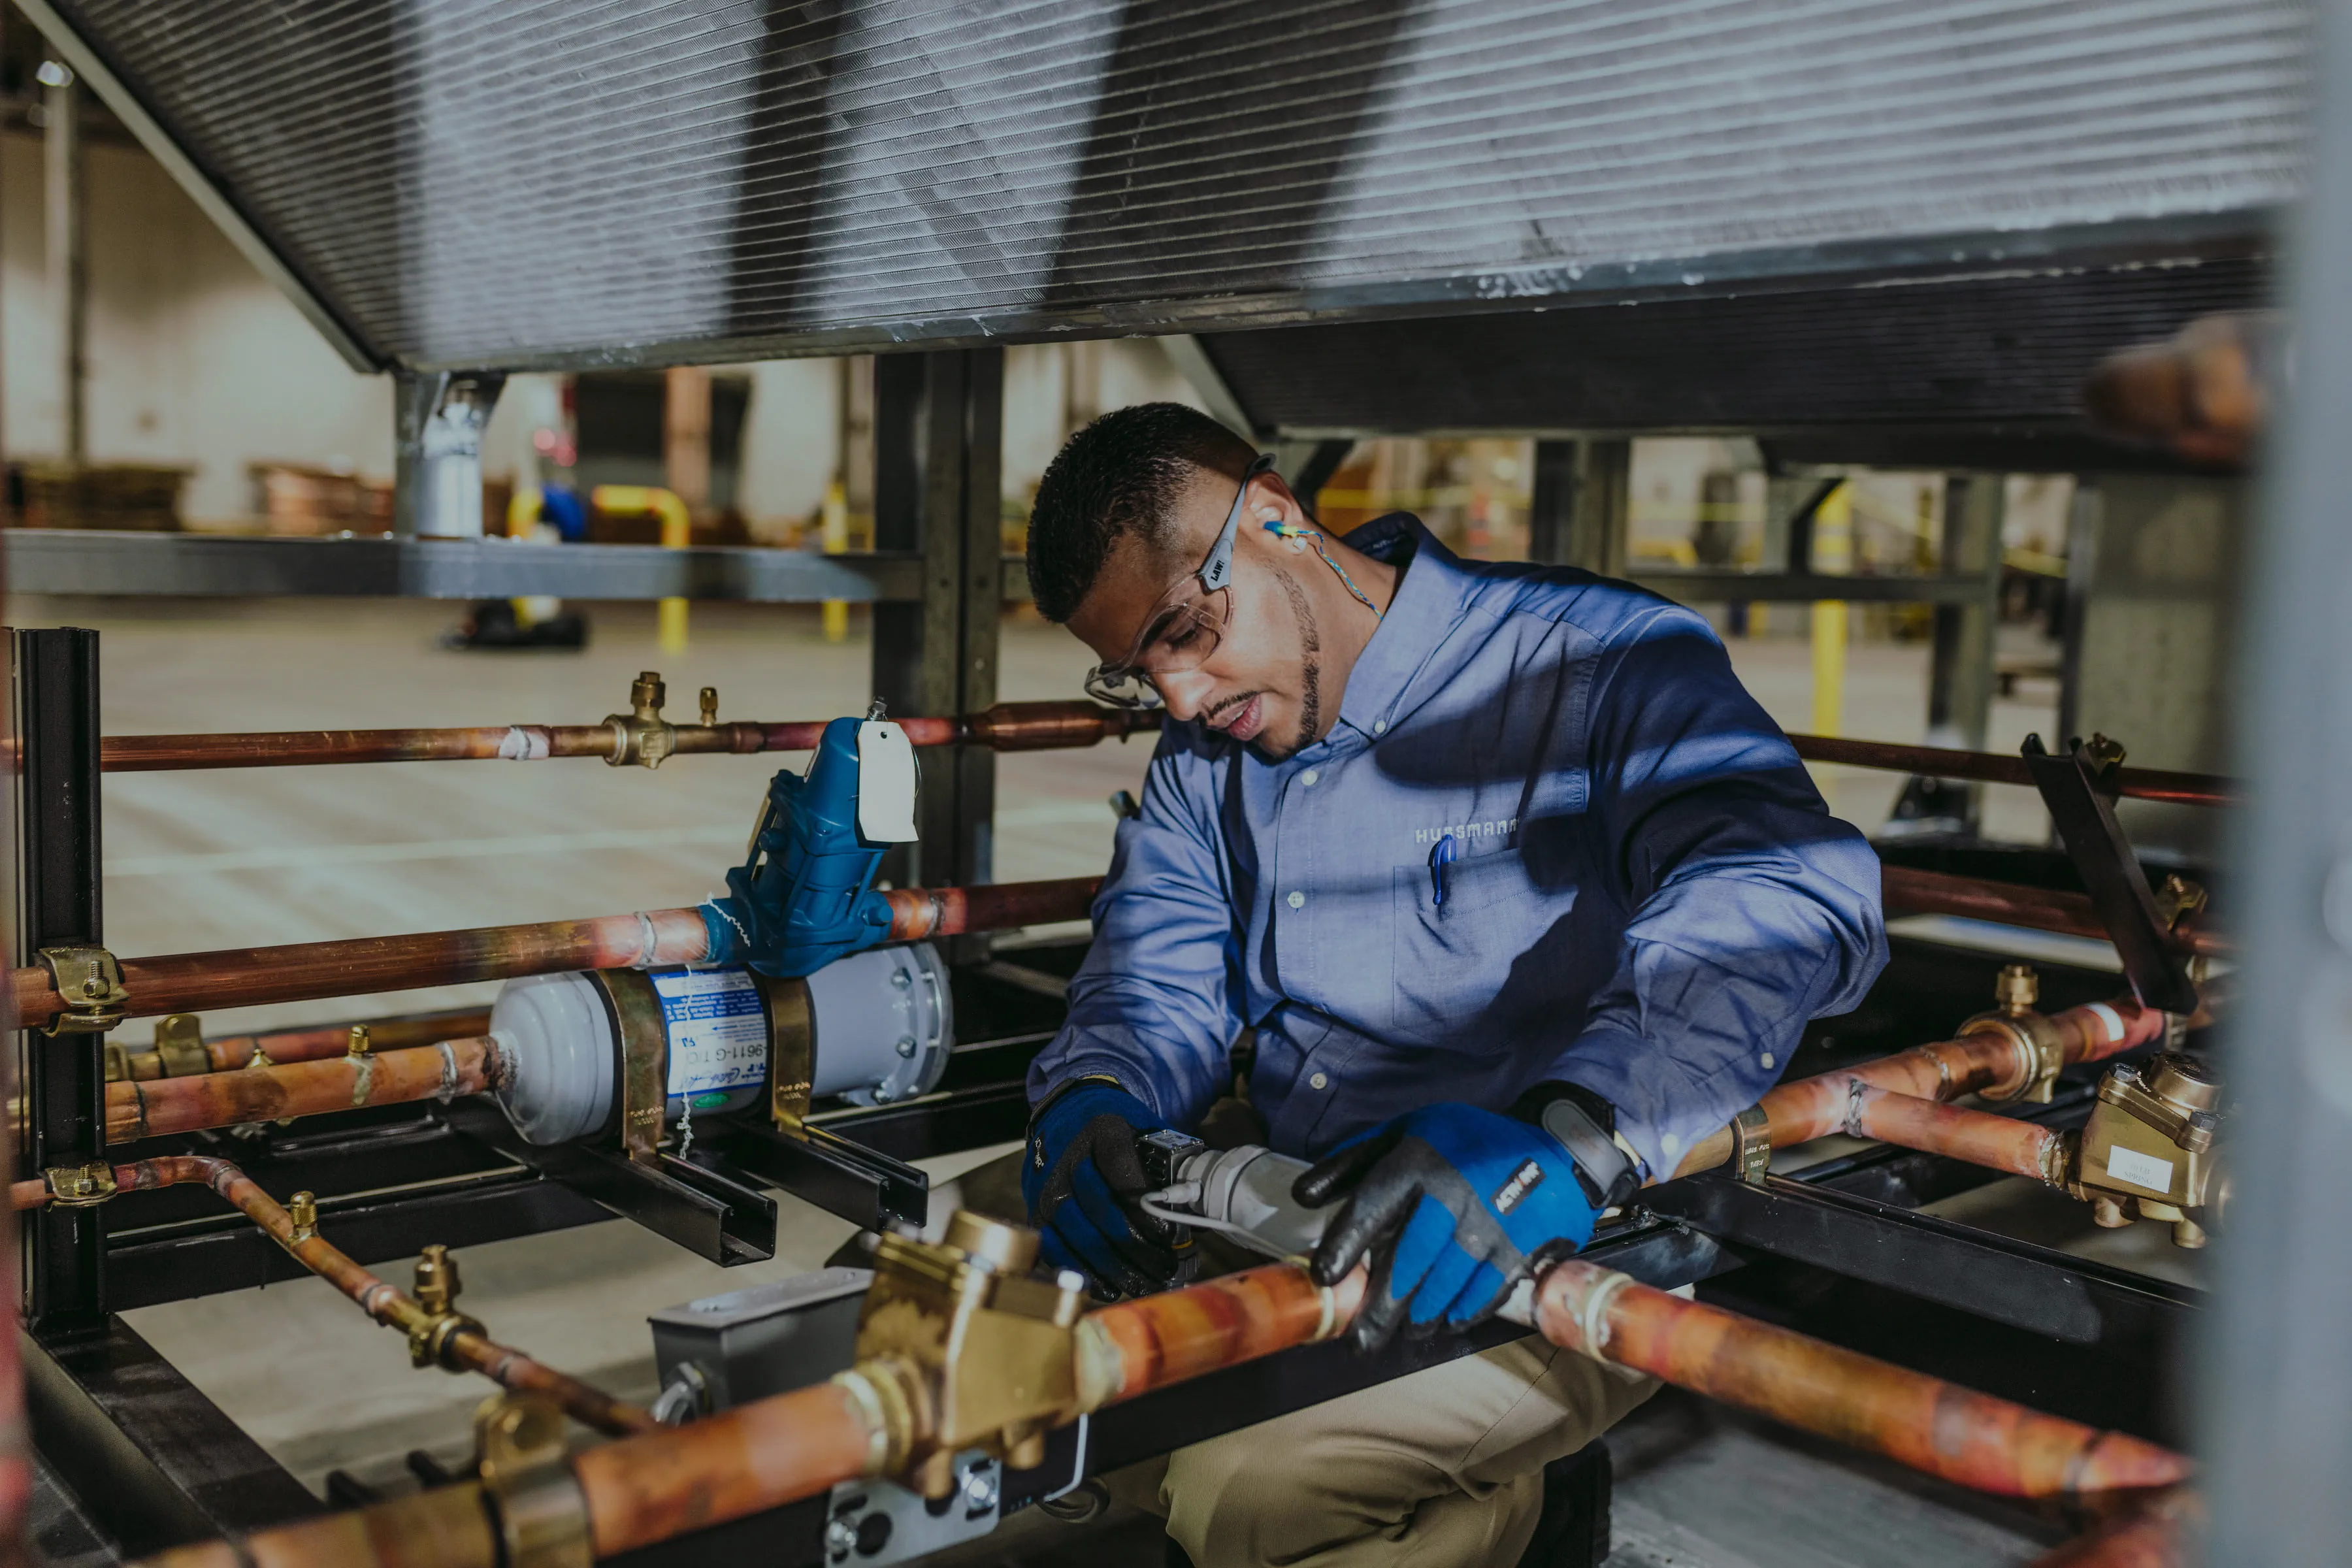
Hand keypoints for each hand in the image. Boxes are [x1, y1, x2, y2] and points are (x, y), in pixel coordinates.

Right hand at [1022, 1081, 1186, 1298]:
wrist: (1067, 1118)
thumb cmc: (1119, 1134)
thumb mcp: (1145, 1133)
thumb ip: (1167, 1167)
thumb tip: (1194, 1212)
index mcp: (1102, 1128)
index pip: (1120, 1166)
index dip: (1144, 1205)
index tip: (1169, 1235)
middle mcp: (1068, 1156)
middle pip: (1100, 1208)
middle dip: (1136, 1245)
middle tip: (1165, 1267)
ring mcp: (1047, 1186)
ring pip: (1078, 1234)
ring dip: (1115, 1266)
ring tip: (1146, 1283)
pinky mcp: (1036, 1211)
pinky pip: (1056, 1249)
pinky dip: (1085, 1272)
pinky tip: (1111, 1287)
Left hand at [1295, 1102, 1596, 1351]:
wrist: (1551, 1146)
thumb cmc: (1463, 1143)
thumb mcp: (1406, 1132)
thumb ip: (1352, 1162)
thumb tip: (1302, 1195)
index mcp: (1417, 1159)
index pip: (1373, 1205)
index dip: (1346, 1243)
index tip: (1324, 1277)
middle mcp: (1452, 1192)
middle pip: (1409, 1260)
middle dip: (1381, 1307)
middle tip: (1361, 1341)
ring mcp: (1490, 1222)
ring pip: (1446, 1284)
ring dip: (1421, 1316)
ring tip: (1405, 1333)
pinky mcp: (1521, 1246)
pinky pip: (1486, 1291)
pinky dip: (1465, 1312)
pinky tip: (1449, 1323)